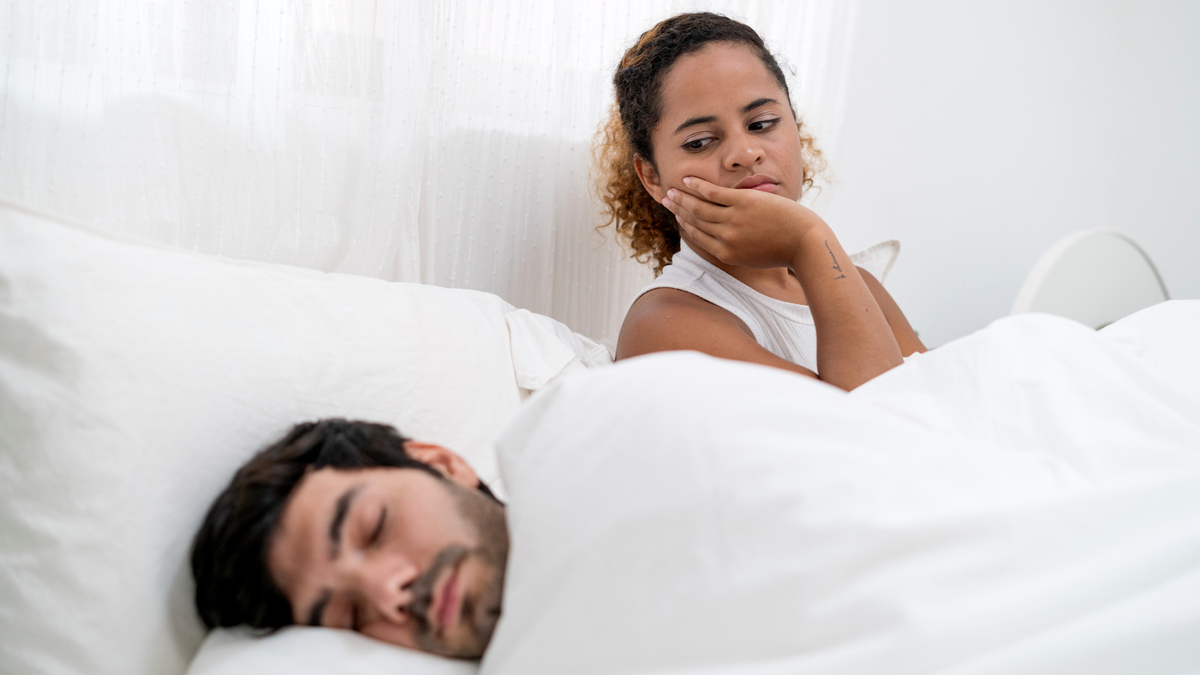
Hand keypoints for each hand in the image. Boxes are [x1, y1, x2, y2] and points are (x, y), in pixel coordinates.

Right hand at [661, 176, 827, 268]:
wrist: (805, 243)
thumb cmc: (784, 249)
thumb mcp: (755, 256)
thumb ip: (738, 247)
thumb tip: (727, 238)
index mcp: (727, 254)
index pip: (699, 237)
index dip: (685, 225)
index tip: (677, 216)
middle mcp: (725, 239)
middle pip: (695, 221)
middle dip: (678, 209)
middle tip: (666, 200)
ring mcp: (733, 221)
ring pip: (699, 207)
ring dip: (682, 197)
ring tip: (672, 190)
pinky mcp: (743, 204)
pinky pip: (713, 194)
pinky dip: (698, 186)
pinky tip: (688, 180)